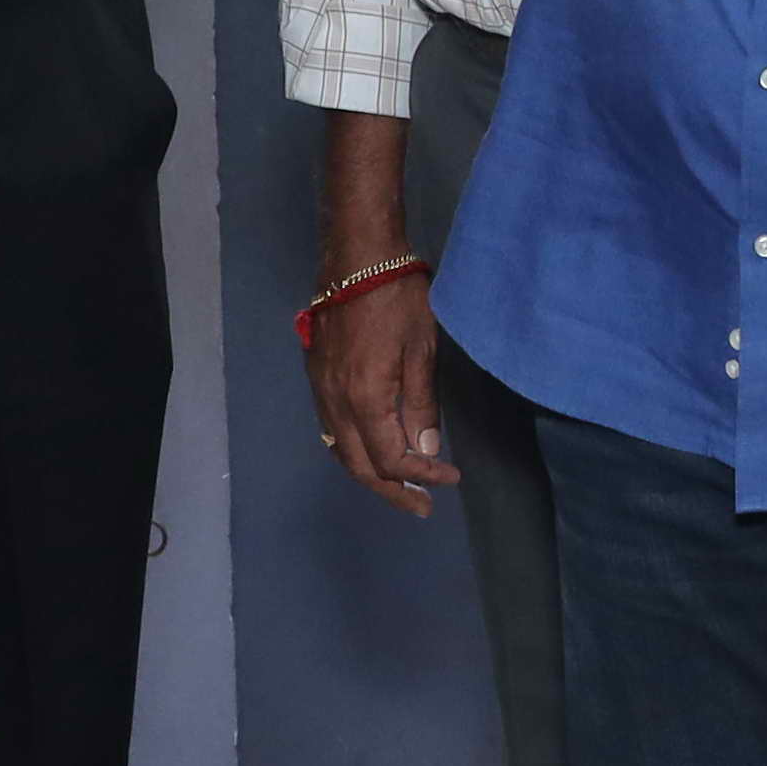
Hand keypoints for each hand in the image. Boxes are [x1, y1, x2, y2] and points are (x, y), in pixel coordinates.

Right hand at [311, 270, 452, 511]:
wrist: (357, 257)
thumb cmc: (398, 298)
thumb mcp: (422, 351)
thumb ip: (422, 406)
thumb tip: (425, 451)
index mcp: (364, 399)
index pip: (390, 459)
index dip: (421, 476)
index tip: (449, 478)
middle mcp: (335, 403)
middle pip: (358, 465)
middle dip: (391, 491)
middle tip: (421, 507)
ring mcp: (320, 390)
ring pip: (340, 450)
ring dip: (369, 474)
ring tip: (399, 487)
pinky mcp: (317, 377)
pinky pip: (331, 428)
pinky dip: (353, 449)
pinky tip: (372, 449)